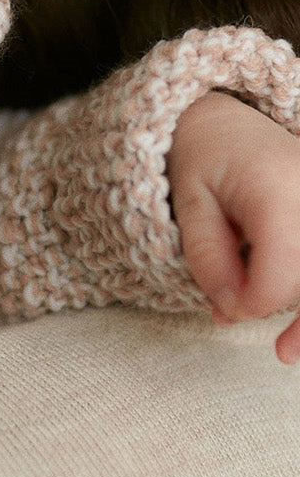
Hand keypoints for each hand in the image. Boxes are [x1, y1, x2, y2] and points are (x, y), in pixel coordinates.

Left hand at [167, 91, 299, 362]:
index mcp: (276, 189)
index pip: (280, 270)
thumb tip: (233, 310)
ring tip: (292, 350)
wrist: (229, 123)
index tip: (226, 308)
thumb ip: (208, 258)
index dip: (255, 302)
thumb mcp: (188, 205)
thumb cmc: (202, 160)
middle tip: (282, 353)